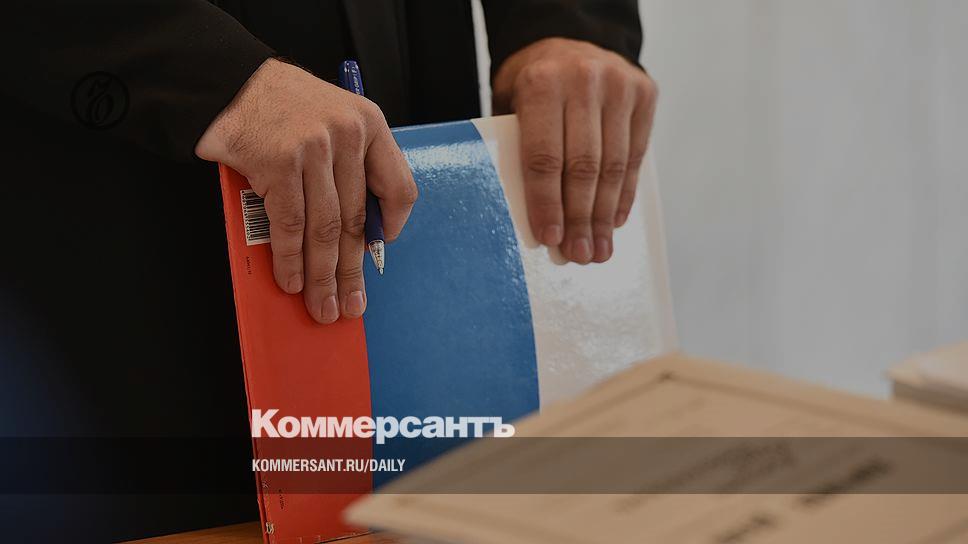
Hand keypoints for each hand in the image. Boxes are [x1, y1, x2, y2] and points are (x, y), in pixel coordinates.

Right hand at [196, 59, 417, 323]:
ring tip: (322, 306)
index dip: (392, 226)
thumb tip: (358, 234)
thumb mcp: (332, 119)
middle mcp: (348, 135)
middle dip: (352, 271)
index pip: (399, 186)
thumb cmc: (279, 106)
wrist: (226, 82)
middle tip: (351, 305)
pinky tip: (292, 281)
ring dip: (323, 276)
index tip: (379, 250)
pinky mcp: (279, 162)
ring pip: (325, 228)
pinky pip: (290, 224)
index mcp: (369, 124)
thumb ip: (350, 165)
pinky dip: (291, 259)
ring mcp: (314, 148)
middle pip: (357, 219)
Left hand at [493, 38, 656, 263]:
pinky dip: (625, 193)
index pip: (544, 157)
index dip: (548, 203)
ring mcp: (619, 85)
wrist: (568, 42)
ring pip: (614, 165)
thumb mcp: (512, 107)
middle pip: (583, 166)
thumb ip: (518, 149)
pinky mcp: (645, 93)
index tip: (550, 239)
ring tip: (599, 249)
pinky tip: (616, 221)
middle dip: (581, 218)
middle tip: (579, 254)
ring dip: (606, 215)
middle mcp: (583, 81)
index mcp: (541, 84)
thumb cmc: (533, 86)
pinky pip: (637, 156)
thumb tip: (534, 218)